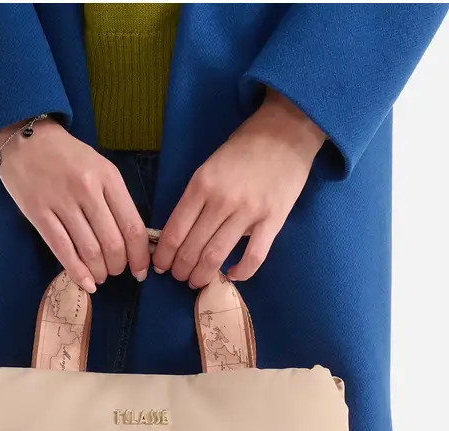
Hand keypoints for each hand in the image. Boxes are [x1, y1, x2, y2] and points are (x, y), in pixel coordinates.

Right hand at [0, 118, 150, 290]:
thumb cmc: (66, 156)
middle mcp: (87, 189)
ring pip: (90, 251)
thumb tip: (131, 241)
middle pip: (113, 243)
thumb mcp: (99, 167)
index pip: (132, 226)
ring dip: (100, 271)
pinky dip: (78, 273)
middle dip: (119, 266)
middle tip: (116, 271)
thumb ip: (115, 200)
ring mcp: (61, 201)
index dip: (140, 256)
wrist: (24, 137)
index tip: (141, 270)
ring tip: (101, 275)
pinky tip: (87, 283)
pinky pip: (63, 250)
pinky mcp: (39, 213)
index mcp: (108, 177)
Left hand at [151, 90, 325, 287]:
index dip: (164, 255)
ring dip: (202, 275)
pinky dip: (241, 273)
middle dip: (181, 270)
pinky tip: (232, 276)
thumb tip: (182, 233)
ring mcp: (248, 211)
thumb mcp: (210, 166)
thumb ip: (197, 198)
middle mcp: (222, 199)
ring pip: (216, 256)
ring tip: (198, 282)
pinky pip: (254, 257)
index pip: (175, 230)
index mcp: (202, 184)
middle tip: (180, 277)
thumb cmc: (245, 148)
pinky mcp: (273, 220)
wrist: (286, 131)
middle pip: (192, 248)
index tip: (161, 266)